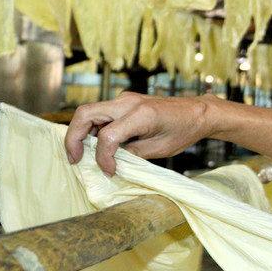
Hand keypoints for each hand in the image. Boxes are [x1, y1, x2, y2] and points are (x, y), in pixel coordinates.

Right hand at [64, 92, 216, 176]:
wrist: (198, 112)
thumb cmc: (184, 130)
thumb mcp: (161, 148)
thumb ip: (134, 155)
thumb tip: (112, 162)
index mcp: (141, 114)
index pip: (108, 135)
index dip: (103, 157)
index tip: (110, 171)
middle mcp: (129, 102)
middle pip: (85, 114)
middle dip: (73, 137)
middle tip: (74, 159)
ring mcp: (125, 99)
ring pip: (89, 112)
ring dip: (81, 132)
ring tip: (84, 155)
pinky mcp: (125, 102)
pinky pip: (101, 113)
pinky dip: (94, 128)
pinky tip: (99, 145)